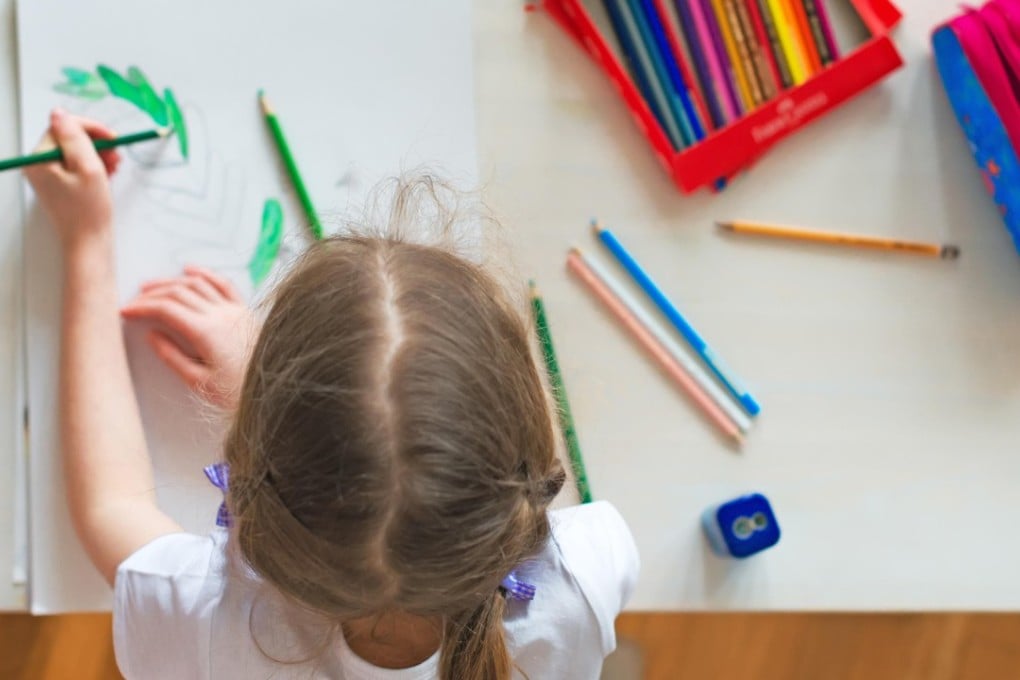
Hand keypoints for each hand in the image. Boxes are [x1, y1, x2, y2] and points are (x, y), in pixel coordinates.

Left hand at [23, 109, 121, 255]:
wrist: (88, 243)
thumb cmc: (89, 211)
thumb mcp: (88, 169)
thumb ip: (75, 138)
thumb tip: (61, 113)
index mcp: (40, 159)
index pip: (63, 128)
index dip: (91, 129)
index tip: (113, 138)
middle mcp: (39, 165)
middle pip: (69, 139)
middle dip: (96, 143)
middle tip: (117, 155)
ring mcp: (48, 176)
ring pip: (75, 152)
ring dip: (97, 154)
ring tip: (115, 166)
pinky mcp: (58, 185)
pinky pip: (75, 166)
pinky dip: (93, 166)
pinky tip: (107, 173)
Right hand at [121, 266, 254, 408]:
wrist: (274, 390)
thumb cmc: (238, 392)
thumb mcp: (199, 381)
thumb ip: (172, 356)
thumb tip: (152, 335)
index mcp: (207, 332)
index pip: (166, 309)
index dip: (142, 307)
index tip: (125, 311)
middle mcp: (221, 314)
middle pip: (179, 293)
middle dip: (152, 294)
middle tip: (133, 302)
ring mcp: (235, 310)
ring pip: (198, 284)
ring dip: (172, 282)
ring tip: (151, 286)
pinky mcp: (245, 311)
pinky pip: (223, 284)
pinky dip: (204, 274)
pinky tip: (190, 270)